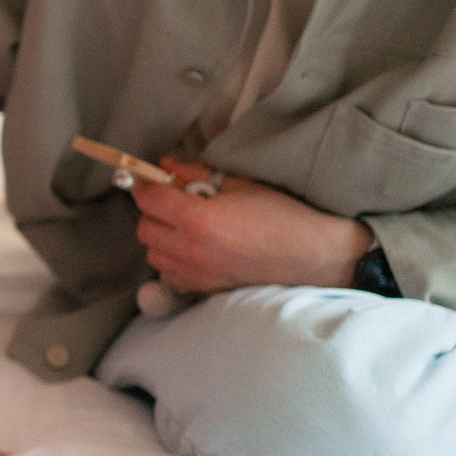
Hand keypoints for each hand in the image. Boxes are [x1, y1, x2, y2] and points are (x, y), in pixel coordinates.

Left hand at [130, 164, 370, 294]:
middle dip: (153, 211)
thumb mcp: (239, 184)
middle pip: (144, 228)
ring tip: (187, 227)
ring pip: (153, 253)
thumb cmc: (281, 216)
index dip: (146, 185)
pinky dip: (173, 261)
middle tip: (175, 202)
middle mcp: (189, 251)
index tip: (152, 179)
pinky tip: (195, 250)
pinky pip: (169, 274)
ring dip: (161, 237)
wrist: (310, 256)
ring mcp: (194, 274)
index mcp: (198, 219)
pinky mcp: (202, 289)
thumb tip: (167, 166)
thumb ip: (197, 174)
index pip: (148, 199)